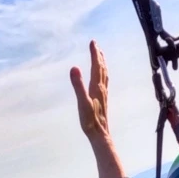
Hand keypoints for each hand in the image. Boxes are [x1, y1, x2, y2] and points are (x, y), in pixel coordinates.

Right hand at [70, 40, 126, 177]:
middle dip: (98, 55)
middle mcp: (102, 89)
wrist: (100, 135)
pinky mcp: (102, 101)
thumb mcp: (82, 102)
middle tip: (95, 44)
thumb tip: (74, 67)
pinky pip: (104, 83)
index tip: (92, 42)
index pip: (96, 66)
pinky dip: (103, 75)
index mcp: (97, 87)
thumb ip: (78, 85)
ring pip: (104, 75)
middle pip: (102, 68)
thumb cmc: (90, 121)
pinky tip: (101, 78)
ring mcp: (103, 95)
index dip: (94, 53)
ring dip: (102, 64)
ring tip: (100, 56)